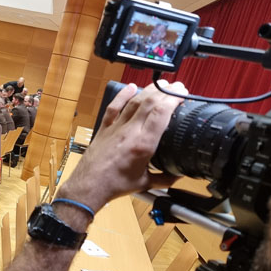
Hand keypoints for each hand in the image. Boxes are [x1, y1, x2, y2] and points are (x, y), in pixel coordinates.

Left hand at [60, 80, 187, 211]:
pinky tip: (130, 87)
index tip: (182, 95)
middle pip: (149, 102)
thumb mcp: (144, 183)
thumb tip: (178, 176)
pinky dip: (122, 95)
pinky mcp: (104, 129)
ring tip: (161, 85)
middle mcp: (129, 132)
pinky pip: (114, 108)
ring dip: (148, 90)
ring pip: (133, 102)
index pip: (161, 113)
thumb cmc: (113, 185)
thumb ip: (165, 179)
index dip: (173, 99)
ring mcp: (115, 128)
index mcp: (143, 144)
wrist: (88, 186)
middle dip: (165, 91)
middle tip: (177, 87)